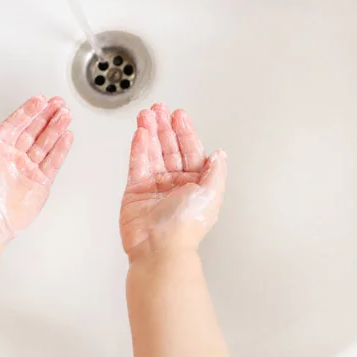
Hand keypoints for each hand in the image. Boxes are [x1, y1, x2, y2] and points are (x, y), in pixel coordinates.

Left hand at [0, 96, 72, 241]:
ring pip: (46, 143)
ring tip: (66, 115)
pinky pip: (53, 162)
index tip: (40, 99)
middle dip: (47, 116)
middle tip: (59, 104)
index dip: (29, 110)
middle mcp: (13, 157)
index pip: (17, 123)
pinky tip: (67, 136)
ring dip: (56, 128)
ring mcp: (28, 170)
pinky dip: (61, 149)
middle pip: (35, 131)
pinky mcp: (40, 183)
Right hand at [120, 103, 226, 259]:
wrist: (159, 247)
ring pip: (152, 151)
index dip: (185, 131)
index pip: (190, 150)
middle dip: (164, 126)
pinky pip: (138, 163)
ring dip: (150, 132)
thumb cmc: (185, 227)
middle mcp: (175, 183)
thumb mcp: (211, 194)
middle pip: (169, 147)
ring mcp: (155, 186)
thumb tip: (220, 154)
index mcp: (195, 184)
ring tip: (146, 115)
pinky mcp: (136, 190)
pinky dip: (139, 147)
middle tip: (159, 108)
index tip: (179, 115)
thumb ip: (215, 171)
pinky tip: (140, 133)